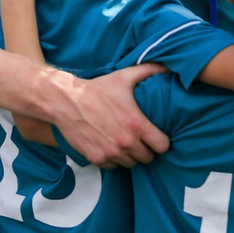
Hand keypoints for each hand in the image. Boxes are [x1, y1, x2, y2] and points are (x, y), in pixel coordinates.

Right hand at [56, 63, 171, 167]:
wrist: (66, 101)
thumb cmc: (97, 89)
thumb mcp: (124, 77)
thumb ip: (149, 70)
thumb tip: (168, 67)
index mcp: (136, 125)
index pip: (162, 146)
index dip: (162, 142)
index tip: (157, 136)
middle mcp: (125, 143)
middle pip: (148, 158)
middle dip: (147, 149)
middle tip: (141, 139)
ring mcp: (110, 153)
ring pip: (131, 164)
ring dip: (130, 155)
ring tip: (126, 142)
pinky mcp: (96, 158)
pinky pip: (113, 166)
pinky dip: (114, 159)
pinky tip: (111, 145)